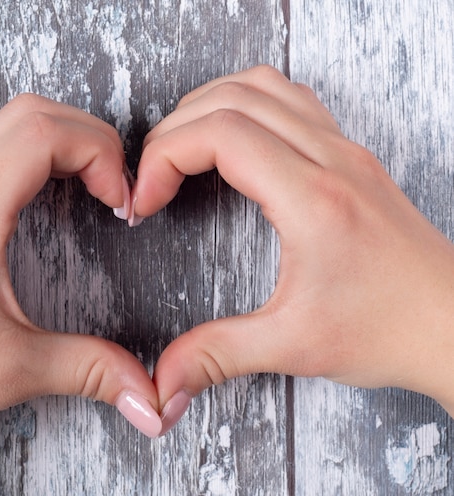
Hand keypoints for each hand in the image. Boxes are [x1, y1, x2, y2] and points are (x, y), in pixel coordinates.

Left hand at [0, 95, 160, 494]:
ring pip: (4, 128)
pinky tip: (47, 202)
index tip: (121, 203)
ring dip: (58, 144)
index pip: (42, 133)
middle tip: (116, 187)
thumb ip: (92, 369)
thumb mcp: (14, 371)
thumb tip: (148, 393)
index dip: (99, 154)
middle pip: (27, 114)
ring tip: (91, 190)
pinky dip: (30, 159)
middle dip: (88, 138)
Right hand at [132, 65, 453, 433]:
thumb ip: (216, 355)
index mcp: (313, 198)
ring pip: (263, 86)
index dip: (164, 156)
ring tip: (182, 150)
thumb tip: (163, 381)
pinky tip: (233, 142)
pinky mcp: (351, 157)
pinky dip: (246, 105)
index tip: (145, 199)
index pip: (220, 132)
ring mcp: (345, 151)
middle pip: (231, 99)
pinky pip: (291, 99)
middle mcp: (331, 159)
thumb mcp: (292, 346)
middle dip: (174, 131)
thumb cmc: (391, 331)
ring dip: (209, 106)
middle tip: (153, 178)